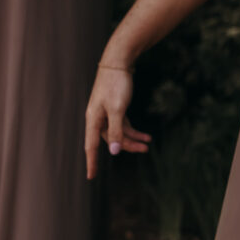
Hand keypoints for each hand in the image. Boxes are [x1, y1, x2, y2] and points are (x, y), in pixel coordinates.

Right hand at [84, 61, 149, 180]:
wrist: (118, 61)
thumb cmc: (116, 84)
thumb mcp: (117, 109)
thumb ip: (116, 130)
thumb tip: (113, 151)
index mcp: (93, 119)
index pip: (91, 146)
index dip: (92, 162)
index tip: (91, 177)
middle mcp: (97, 118)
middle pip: (110, 140)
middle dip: (126, 146)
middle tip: (145, 149)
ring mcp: (106, 113)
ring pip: (118, 133)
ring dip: (133, 139)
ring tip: (148, 143)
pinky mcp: (115, 108)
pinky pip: (123, 125)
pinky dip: (133, 131)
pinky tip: (145, 135)